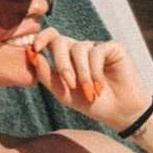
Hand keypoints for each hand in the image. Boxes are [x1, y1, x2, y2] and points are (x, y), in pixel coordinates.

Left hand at [26, 28, 152, 132]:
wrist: (120, 113)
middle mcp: (80, 49)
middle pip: (61, 42)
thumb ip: (46, 76)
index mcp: (66, 58)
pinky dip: (95, 71)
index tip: (34, 50)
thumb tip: (32, 55)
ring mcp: (96, 47)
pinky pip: (97, 52)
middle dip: (62, 64)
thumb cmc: (92, 104)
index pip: (50, 38)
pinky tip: (100, 86)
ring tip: (89, 92)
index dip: (41, 38)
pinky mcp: (113, 48)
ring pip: (79, 49)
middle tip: (71, 85)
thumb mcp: (63, 93)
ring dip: (82, 73)